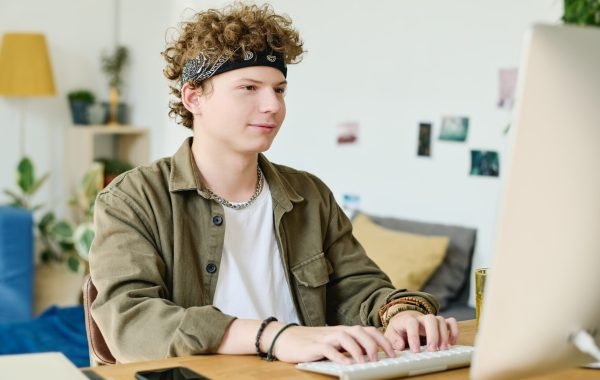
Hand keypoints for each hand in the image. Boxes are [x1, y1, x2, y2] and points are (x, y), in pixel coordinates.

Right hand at [265, 324, 395, 363]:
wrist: (284, 338)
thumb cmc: (309, 344)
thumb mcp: (332, 343)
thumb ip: (347, 347)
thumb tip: (369, 356)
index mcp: (343, 331)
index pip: (367, 330)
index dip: (382, 339)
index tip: (393, 352)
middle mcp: (336, 331)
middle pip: (359, 331)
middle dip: (374, 344)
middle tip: (382, 358)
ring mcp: (325, 337)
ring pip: (346, 337)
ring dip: (358, 349)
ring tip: (366, 361)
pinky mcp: (314, 346)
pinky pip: (329, 349)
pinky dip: (339, 356)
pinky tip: (347, 364)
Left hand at [384, 311, 458, 352]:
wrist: (403, 321)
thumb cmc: (398, 329)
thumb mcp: (390, 334)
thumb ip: (393, 339)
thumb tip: (401, 344)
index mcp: (407, 320)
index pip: (411, 323)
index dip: (414, 336)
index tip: (416, 350)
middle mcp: (421, 318)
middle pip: (430, 319)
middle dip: (433, 335)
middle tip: (432, 350)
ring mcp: (431, 320)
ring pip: (441, 320)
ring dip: (444, 334)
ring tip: (442, 349)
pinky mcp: (440, 323)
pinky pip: (451, 322)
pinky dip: (453, 331)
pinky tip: (452, 342)